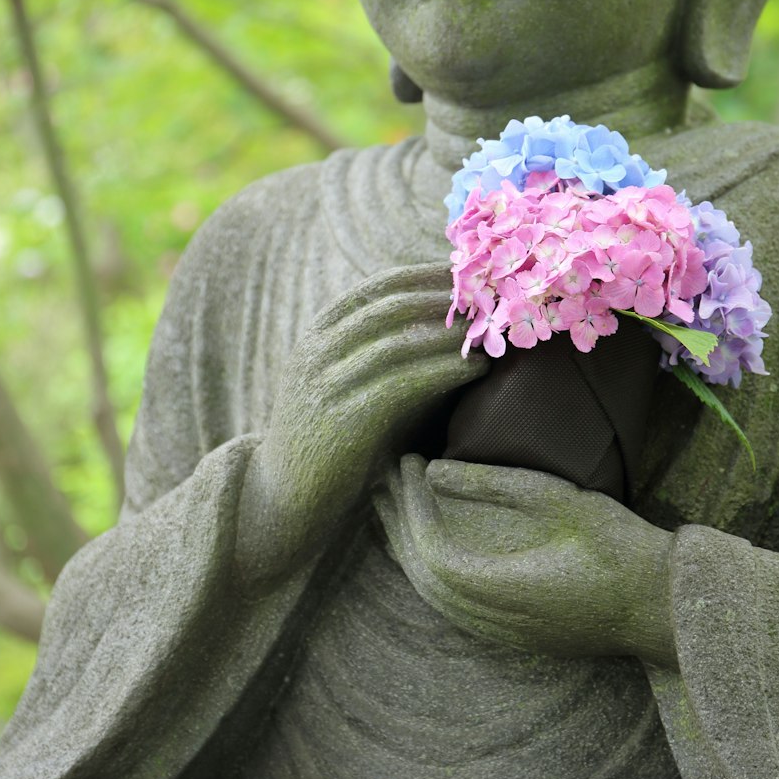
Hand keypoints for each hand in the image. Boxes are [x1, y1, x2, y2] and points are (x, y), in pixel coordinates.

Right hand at [237, 264, 487, 586]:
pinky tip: (476, 370)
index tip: (472, 276)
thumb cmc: (334, 446)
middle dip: (444, 298)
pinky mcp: (341, 420)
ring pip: (396, 340)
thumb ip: (387, 359)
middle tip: (492, 299)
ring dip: (451, 332)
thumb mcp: (352, 389)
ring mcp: (324, 384)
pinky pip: (400, 383)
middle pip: (389, 305)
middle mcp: (317, 352)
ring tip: (493, 332)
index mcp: (317, 337)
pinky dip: (443, 370)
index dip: (427, 277)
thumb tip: (458, 331)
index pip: (377, 287)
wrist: (285, 503)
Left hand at [375, 455, 676, 667]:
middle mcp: (492, 620)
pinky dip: (429, 569)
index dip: (409, 503)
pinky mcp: (513, 635)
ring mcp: (502, 634)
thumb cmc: (620, 547)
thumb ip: (494, 485)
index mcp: (501, 588)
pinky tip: (429, 541)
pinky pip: (451, 604)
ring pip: (431, 594)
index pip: (428, 547)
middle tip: (387, 471)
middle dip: (397, 519)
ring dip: (407, 546)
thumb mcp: (559, 501)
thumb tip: (433, 468)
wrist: (664, 608)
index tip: (409, 458)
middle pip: (419, 573)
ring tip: (395, 500)